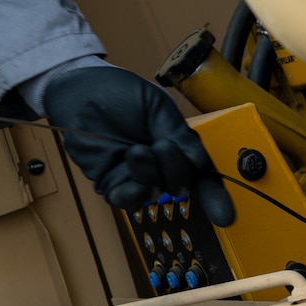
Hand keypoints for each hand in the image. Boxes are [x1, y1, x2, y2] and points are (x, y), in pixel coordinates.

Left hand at [41, 64, 235, 226]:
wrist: (80, 89)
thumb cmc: (118, 92)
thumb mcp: (156, 105)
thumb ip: (178, 133)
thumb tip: (201, 162)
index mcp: (176, 145)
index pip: (200, 175)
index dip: (214, 196)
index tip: (226, 216)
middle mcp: (159, 165)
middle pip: (181, 184)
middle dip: (175, 168)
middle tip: (162, 144)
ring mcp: (135, 176)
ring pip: (155, 192)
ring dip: (151, 173)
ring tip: (137, 150)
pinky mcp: (111, 183)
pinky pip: (127, 200)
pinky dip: (132, 190)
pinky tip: (129, 166)